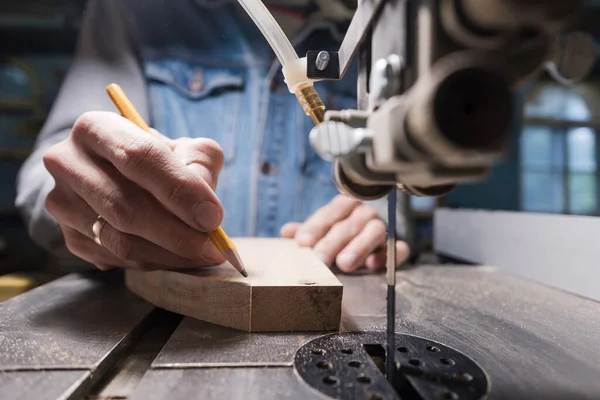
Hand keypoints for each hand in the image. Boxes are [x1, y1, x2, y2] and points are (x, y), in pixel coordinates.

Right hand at [43, 111, 225, 270]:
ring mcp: (62, 202)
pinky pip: (115, 259)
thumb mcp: (185, 148)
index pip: (139, 157)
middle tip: (212, 247)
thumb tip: (206, 209)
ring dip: (168, 255)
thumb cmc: (159, 160)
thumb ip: (201, 165)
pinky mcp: (68, 235)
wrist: (119, 176)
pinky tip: (178, 257)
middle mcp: (68, 162)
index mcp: (97, 127)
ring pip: (119, 240)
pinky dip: (154, 263)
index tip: (213, 217)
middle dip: (177, 232)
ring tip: (202, 255)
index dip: (179, 190)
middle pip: (124, 206)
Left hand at [280, 195, 409, 272]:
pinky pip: (398, 249)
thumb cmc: (335, 239)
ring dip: (359, 246)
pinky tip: (373, 265)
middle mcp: (365, 214)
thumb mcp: (319, 234)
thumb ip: (305, 232)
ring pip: (375, 231)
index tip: (301, 243)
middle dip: (333, 242)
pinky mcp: (396, 248)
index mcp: (345, 206)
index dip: (316, 226)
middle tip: (319, 260)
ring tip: (343, 264)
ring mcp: (382, 230)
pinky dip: (388, 255)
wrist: (363, 252)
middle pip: (351, 222)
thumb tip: (286, 232)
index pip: (332, 211)